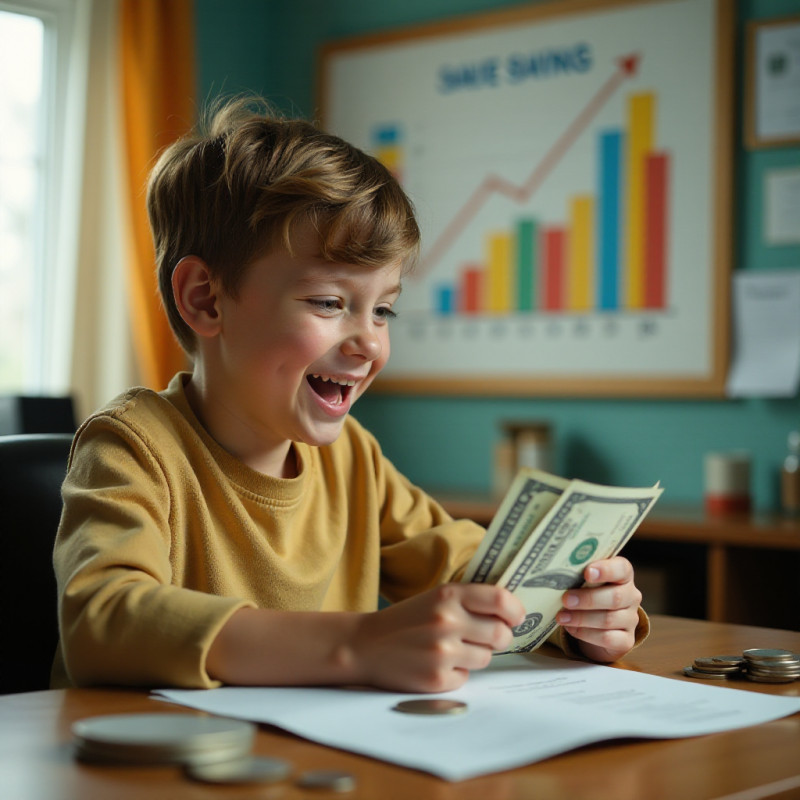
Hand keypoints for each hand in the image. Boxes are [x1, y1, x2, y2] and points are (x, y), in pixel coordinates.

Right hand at [350, 584, 524, 692]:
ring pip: (486, 657)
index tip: (515, 617)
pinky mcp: (437, 678)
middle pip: (501, 633)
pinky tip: (437, 664)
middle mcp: (447, 621)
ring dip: (476, 655)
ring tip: (452, 649)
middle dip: (501, 637)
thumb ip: (469, 601)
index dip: (515, 610)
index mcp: (448, 595)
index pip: (500, 600)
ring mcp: (442, 651)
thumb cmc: (407, 619)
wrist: (365, 644)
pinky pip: (466, 677)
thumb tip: (511, 613)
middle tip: (488, 637)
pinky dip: (457, 673)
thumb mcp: (435, 598)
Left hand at [555, 556, 641, 662]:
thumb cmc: (588, 593)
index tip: (587, 572)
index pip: (621, 568)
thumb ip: (577, 575)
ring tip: (561, 616)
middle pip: (615, 597)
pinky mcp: (626, 640)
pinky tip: (571, 628)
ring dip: (581, 618)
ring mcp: (630, 619)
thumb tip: (553, 574)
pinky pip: (607, 638)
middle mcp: (631, 596)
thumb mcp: (585, 581)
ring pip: (609, 619)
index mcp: (623, 575)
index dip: (606, 570)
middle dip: (588, 599)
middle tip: (566, 599)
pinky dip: (586, 634)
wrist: (598, 625)